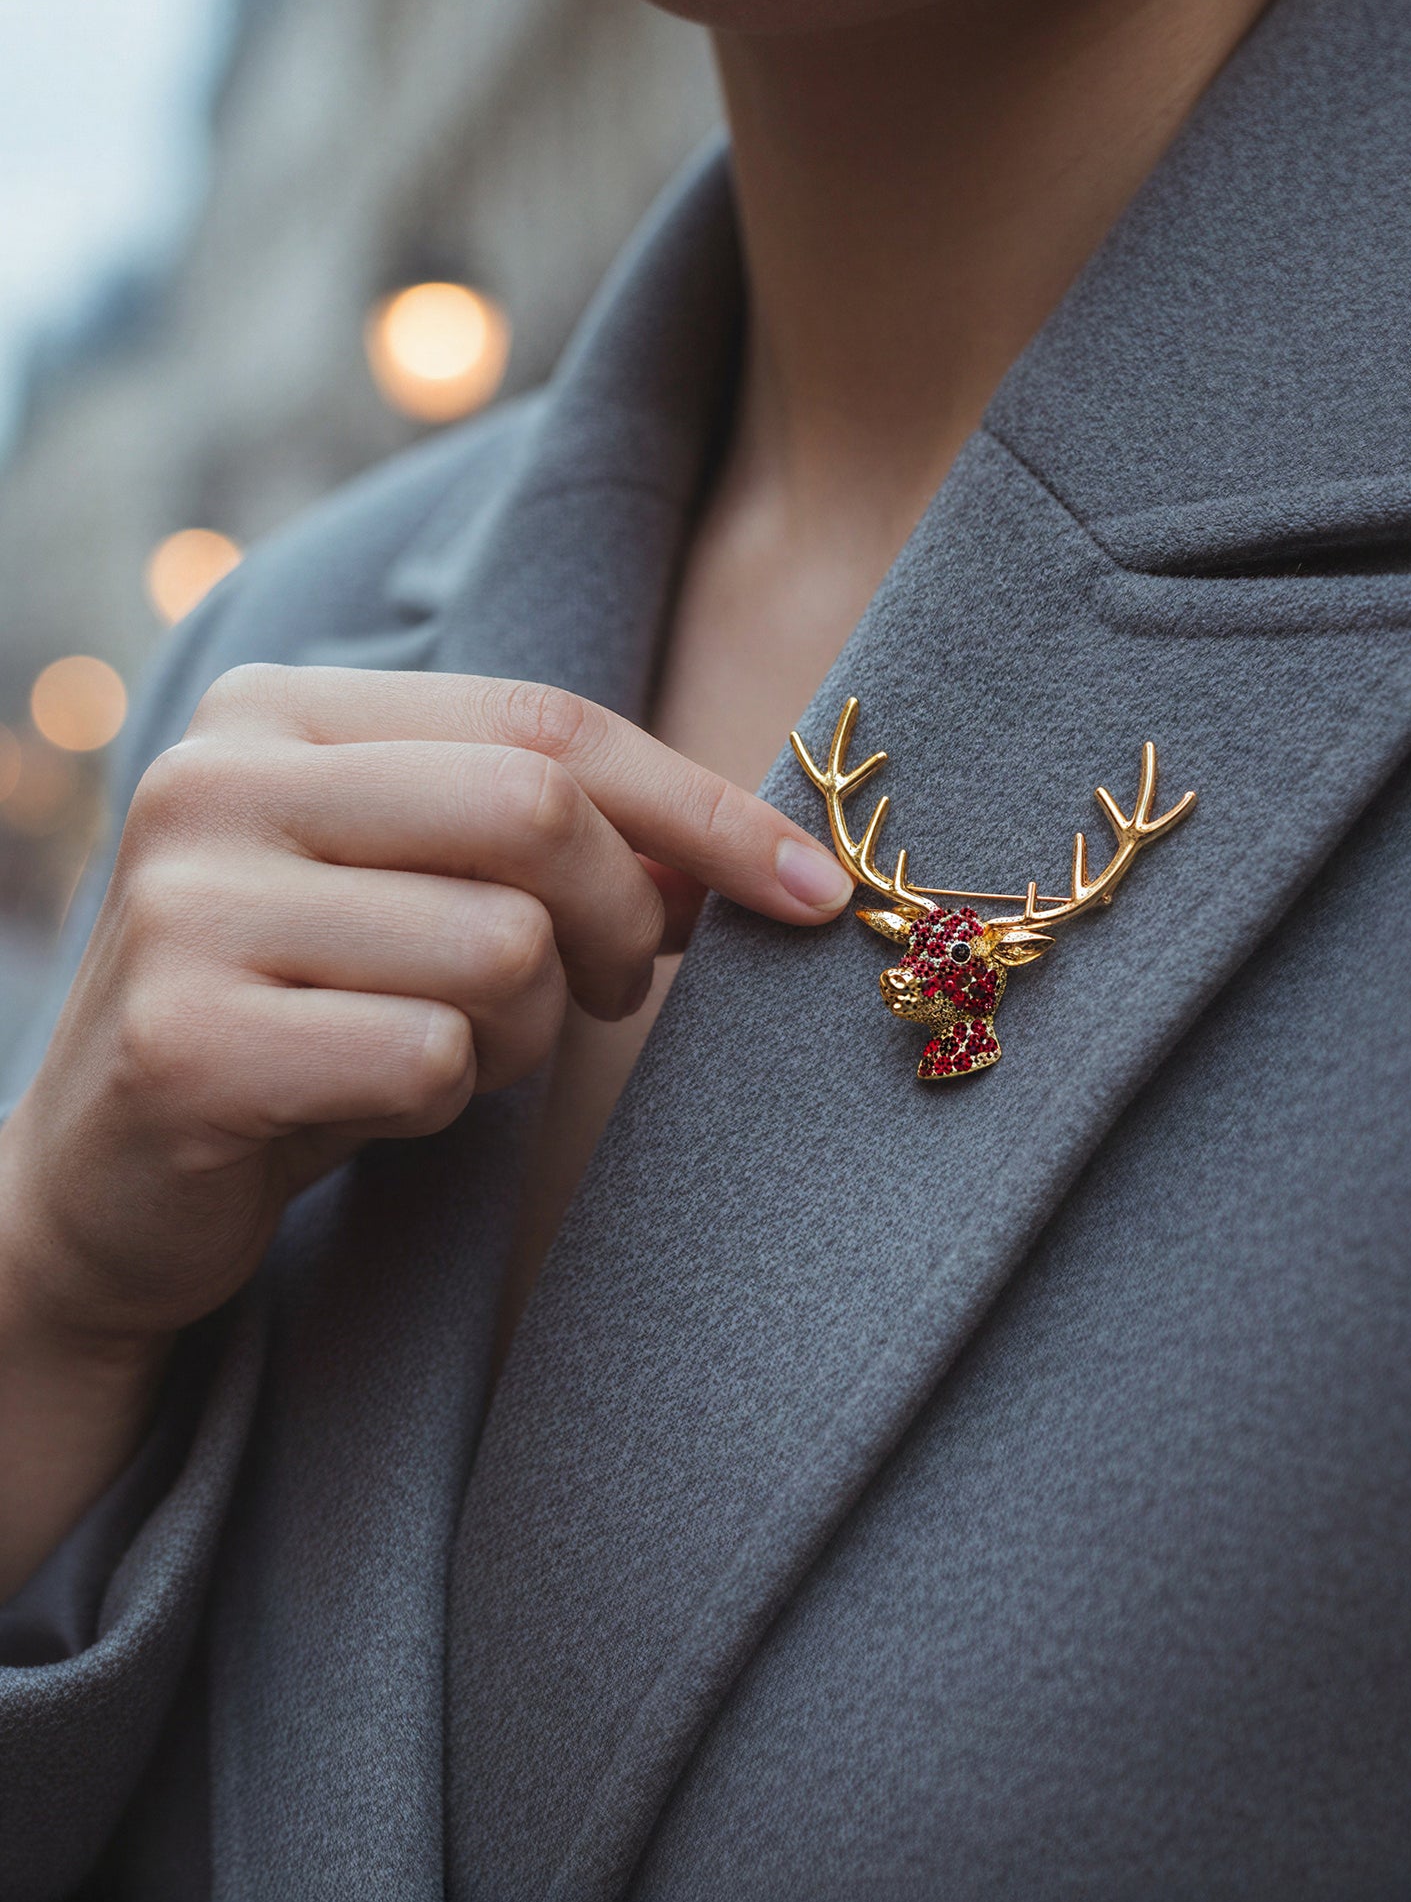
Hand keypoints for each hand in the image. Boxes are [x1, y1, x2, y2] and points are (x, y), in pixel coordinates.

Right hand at [0, 665, 851, 1584]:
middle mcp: (214, 780)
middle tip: (613, 995)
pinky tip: (372, 1107)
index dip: (701, 809)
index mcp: (275, 713)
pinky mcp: (186, 1043)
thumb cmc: (301, 1025)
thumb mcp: (417, 905)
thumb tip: (737, 860)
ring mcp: (186, 908)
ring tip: (448, 1054)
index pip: (545, 723)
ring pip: (499, 946)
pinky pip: (429, 1060)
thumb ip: (549, 853)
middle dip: (624, 924)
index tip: (813, 892)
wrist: (106, 1188)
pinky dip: (444, 1102)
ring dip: (525, 1032)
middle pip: (534, 812)